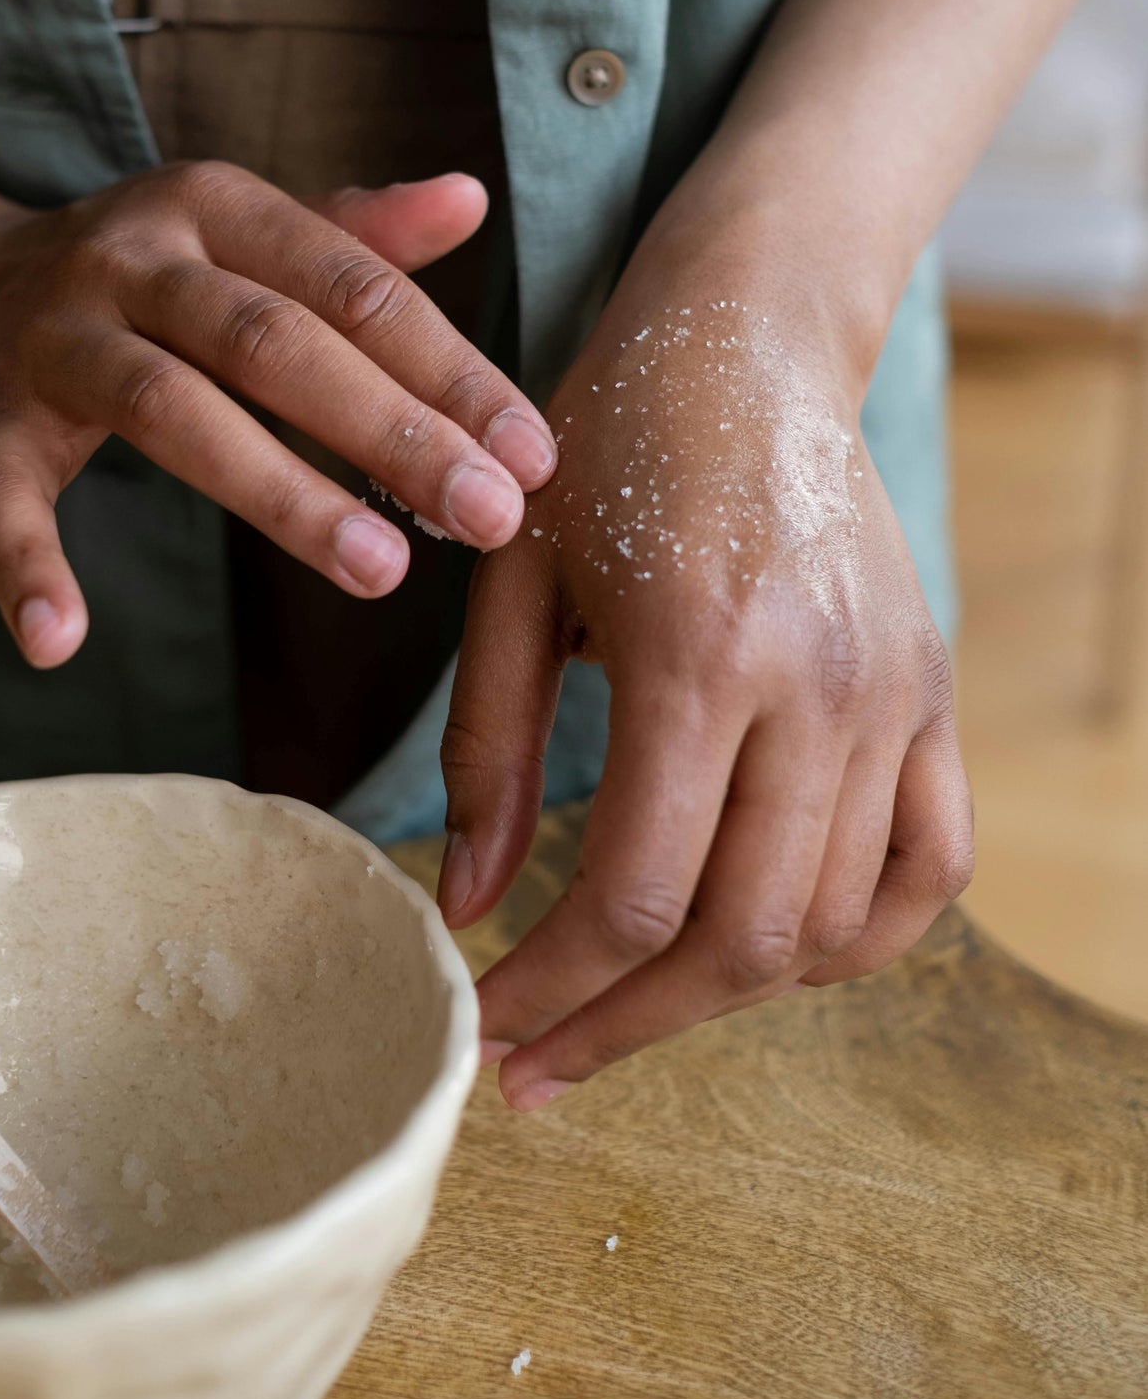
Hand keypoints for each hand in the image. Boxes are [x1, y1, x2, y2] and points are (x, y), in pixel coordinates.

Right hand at [0, 163, 555, 665]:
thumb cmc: (140, 274)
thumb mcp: (241, 230)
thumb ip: (355, 232)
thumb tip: (470, 198)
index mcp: (215, 208)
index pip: (352, 287)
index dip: (449, 369)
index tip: (532, 453)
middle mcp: (134, 260)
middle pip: (276, 344)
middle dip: (393, 433)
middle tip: (489, 517)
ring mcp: (53, 340)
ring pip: (170, 410)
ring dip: (278, 494)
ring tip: (379, 573)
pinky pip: (0, 502)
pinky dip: (24, 569)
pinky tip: (62, 640)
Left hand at [437, 228, 971, 1107]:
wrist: (749, 337)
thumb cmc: (606, 440)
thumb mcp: (512, 577)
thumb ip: (489, 748)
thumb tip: (465, 904)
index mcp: (701, 653)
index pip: (636, 896)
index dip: (551, 990)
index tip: (485, 1026)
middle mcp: (821, 688)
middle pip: (740, 941)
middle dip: (623, 1027)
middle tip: (536, 1061)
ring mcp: (895, 695)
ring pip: (829, 926)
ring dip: (721, 998)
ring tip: (625, 1009)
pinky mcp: (932, 691)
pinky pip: (930, 868)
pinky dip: (855, 940)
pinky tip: (766, 956)